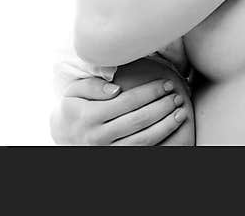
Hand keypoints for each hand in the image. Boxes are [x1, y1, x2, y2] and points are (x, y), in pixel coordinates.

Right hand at [49, 76, 185, 145]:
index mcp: (89, 116)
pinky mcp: (115, 160)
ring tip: (180, 112)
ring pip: (143, 140)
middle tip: (177, 96)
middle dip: (162, 107)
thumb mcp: (74, 92)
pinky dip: (160, 142)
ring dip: (166, 126)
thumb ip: (92, 85)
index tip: (166, 83)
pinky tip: (171, 130)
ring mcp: (107, 152)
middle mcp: (98, 137)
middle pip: (138, 121)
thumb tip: (116, 89)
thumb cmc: (74, 109)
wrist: (64, 137)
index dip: (150, 92)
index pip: (126, 102)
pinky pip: (143, 152)